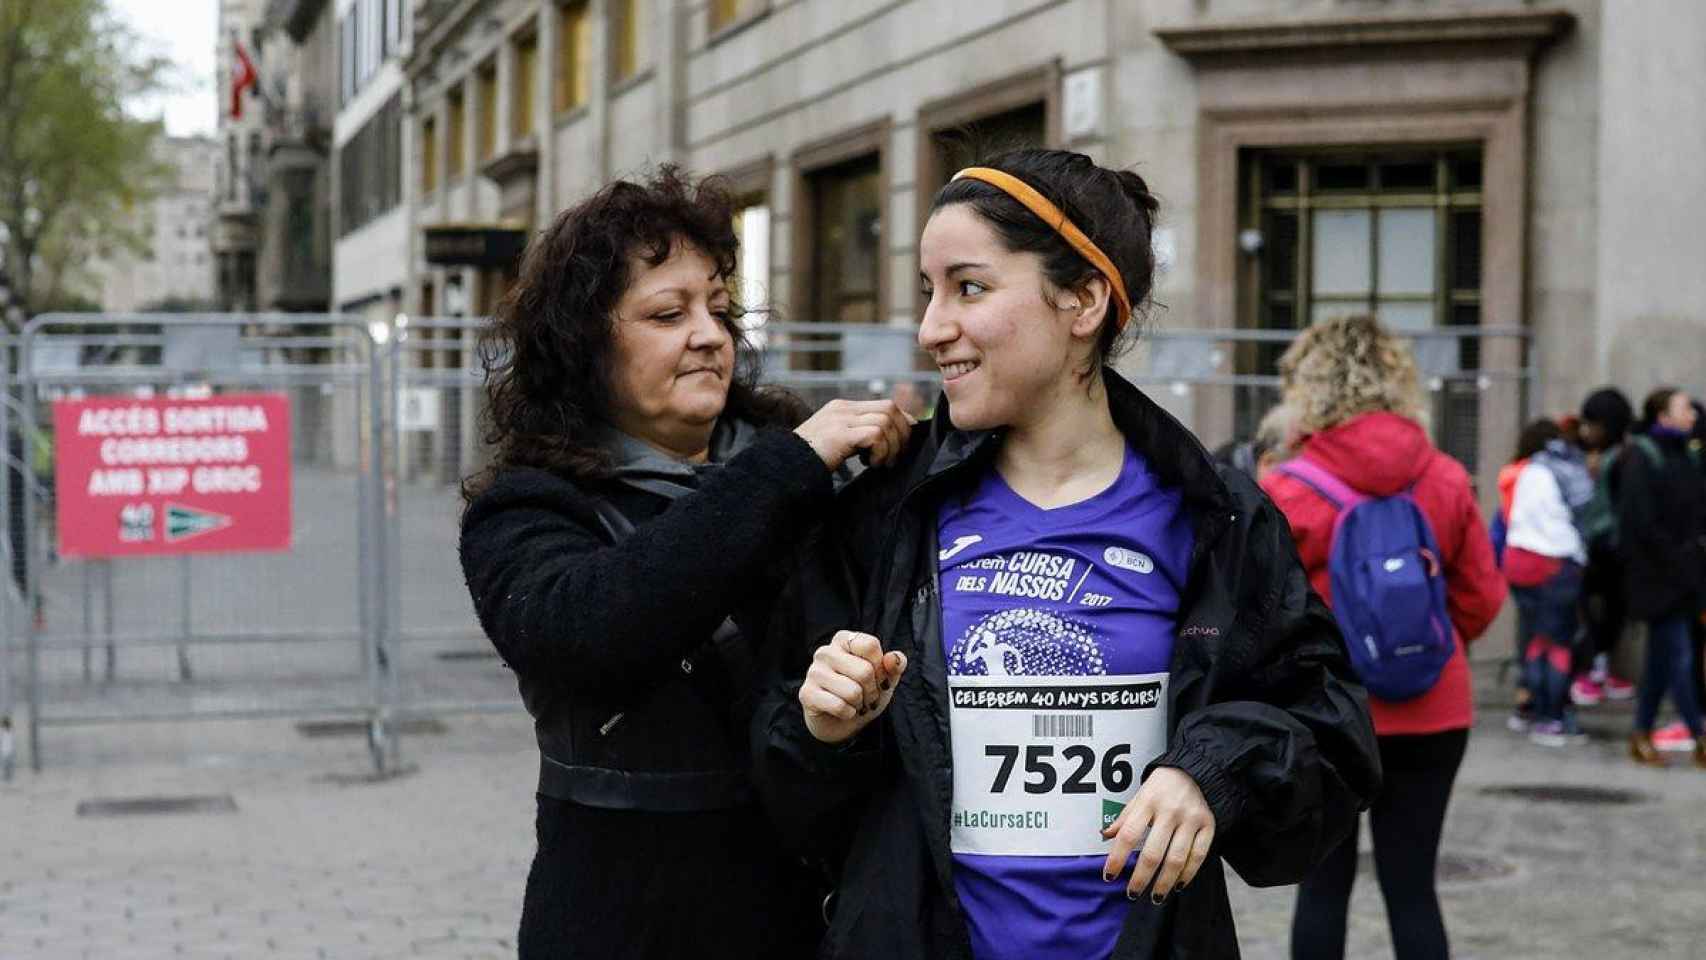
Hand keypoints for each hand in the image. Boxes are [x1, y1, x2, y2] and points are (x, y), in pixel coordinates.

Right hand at [794, 399, 915, 470]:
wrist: (784, 467)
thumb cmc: (811, 461)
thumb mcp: (838, 442)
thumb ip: (859, 435)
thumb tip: (891, 439)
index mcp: (842, 408)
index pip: (884, 405)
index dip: (902, 422)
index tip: (903, 443)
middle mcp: (842, 409)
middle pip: (890, 408)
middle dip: (901, 434)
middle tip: (894, 457)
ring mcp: (840, 419)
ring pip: (885, 422)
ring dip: (890, 447)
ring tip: (879, 463)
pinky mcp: (840, 433)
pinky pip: (875, 434)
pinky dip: (880, 452)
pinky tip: (869, 464)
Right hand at [799, 630, 908, 743]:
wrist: (843, 721)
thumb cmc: (865, 692)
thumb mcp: (885, 678)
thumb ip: (894, 665)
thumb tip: (893, 658)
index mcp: (843, 640)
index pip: (870, 645)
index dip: (881, 668)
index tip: (878, 678)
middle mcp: (825, 651)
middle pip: (864, 671)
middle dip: (873, 691)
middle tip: (868, 697)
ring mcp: (813, 672)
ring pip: (853, 691)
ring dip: (860, 704)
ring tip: (855, 704)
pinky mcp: (806, 693)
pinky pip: (839, 706)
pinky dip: (848, 714)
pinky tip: (844, 711)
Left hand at [1100, 766, 1214, 902]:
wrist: (1197, 769)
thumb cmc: (1163, 785)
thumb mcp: (1140, 794)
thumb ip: (1125, 817)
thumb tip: (1106, 835)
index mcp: (1148, 801)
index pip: (1128, 835)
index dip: (1117, 858)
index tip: (1109, 876)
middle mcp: (1170, 811)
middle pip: (1153, 853)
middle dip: (1141, 878)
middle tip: (1132, 893)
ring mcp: (1190, 819)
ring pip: (1176, 859)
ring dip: (1164, 883)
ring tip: (1155, 897)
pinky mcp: (1208, 825)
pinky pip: (1198, 855)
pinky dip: (1188, 874)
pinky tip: (1178, 885)